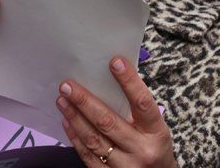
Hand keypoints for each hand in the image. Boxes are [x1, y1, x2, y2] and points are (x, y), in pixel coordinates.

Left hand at [56, 57, 175, 166]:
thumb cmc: (153, 146)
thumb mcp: (154, 127)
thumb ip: (135, 108)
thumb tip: (107, 78)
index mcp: (156, 132)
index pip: (142, 103)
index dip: (129, 82)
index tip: (114, 62)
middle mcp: (142, 150)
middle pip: (109, 122)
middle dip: (85, 102)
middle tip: (68, 86)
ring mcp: (125, 166)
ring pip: (94, 140)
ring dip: (75, 118)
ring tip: (62, 100)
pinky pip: (87, 156)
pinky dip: (75, 137)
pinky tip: (67, 121)